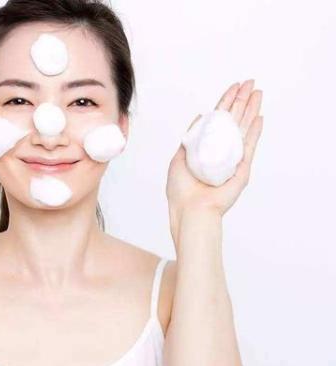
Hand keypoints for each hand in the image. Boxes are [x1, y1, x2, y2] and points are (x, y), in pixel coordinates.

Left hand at [166, 79, 263, 224]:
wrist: (189, 210)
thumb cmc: (181, 190)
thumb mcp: (180, 157)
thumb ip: (191, 137)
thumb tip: (201, 117)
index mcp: (206, 148)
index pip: (219, 120)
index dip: (225, 102)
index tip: (233, 87)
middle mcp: (221, 152)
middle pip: (234, 120)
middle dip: (241, 100)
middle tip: (251, 82)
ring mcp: (233, 160)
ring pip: (243, 128)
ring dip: (251, 110)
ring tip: (258, 93)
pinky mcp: (241, 170)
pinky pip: (248, 147)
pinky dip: (254, 132)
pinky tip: (259, 118)